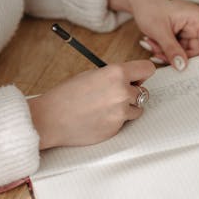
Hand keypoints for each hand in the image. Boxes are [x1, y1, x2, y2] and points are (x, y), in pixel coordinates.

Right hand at [28, 60, 154, 149]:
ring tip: (105, 107)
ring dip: (126, 107)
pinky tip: (99, 117)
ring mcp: (121, 112)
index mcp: (117, 73)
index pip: (148, 69)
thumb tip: (130, 79)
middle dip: (133, 92)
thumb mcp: (92, 75)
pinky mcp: (117, 128)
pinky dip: (116, 120)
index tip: (138, 77)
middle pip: (144, 91)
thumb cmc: (66, 95)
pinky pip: (124, 122)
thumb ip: (114, 76)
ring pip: (137, 109)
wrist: (50, 119)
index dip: (143, 73)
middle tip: (116, 93)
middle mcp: (123, 92)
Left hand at [108, 0, 198, 69]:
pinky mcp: (184, 34)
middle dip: (178, 57)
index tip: (187, 70)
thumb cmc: (150, 5)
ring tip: (154, 44)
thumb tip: (182, 67)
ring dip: (168, 54)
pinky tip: (155, 43)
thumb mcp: (159, 30)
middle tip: (159, 54)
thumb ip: (172, 50)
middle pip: (198, 53)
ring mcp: (192, 30)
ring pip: (186, 54)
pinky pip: (179, 50)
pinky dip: (166, 50)